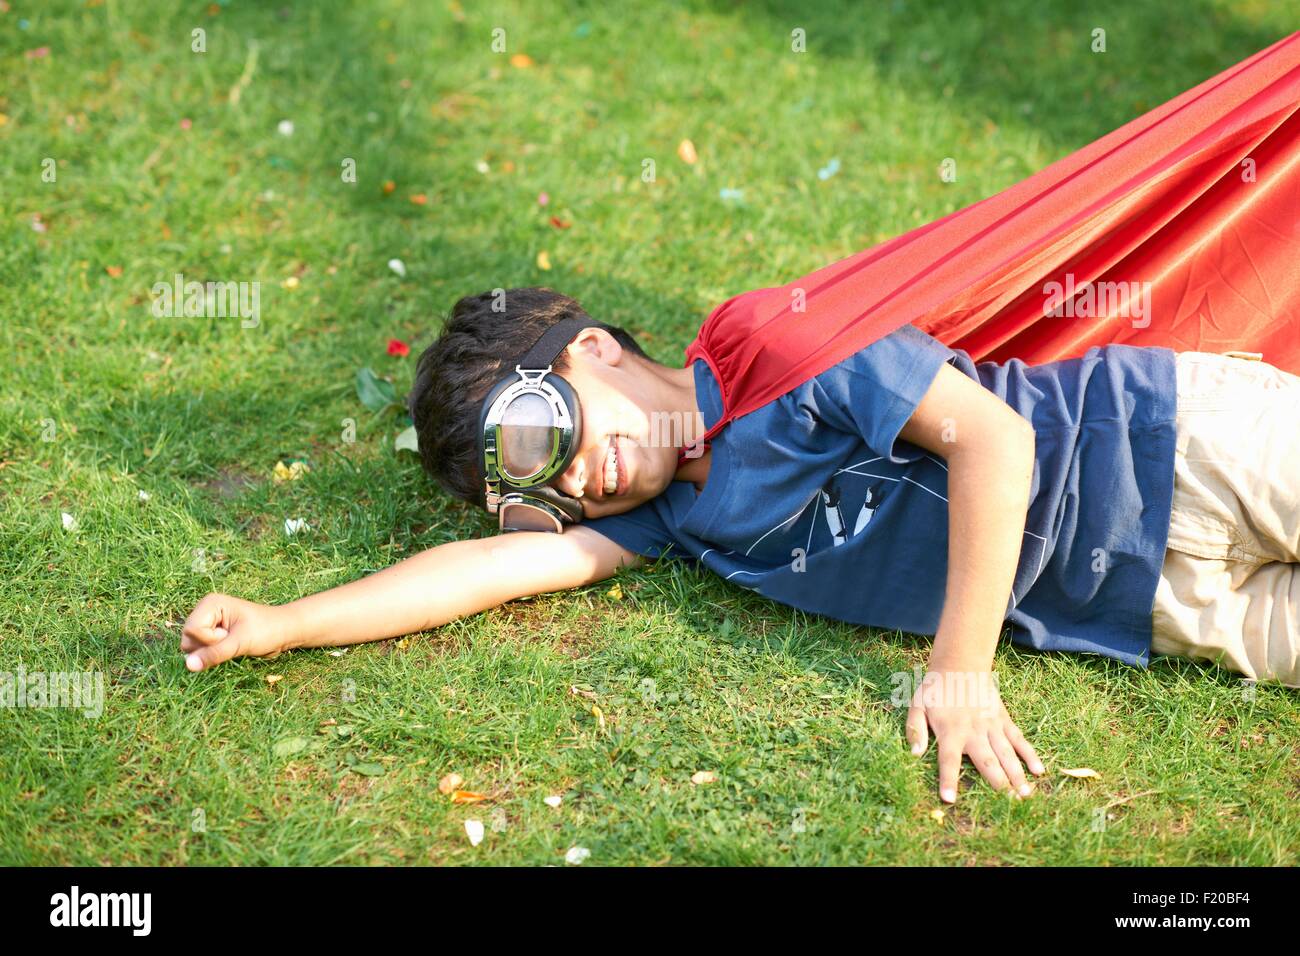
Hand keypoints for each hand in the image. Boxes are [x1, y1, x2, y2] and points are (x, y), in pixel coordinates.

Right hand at [180, 593, 290, 671]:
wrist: (284, 632)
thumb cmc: (266, 631)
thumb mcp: (240, 642)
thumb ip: (214, 654)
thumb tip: (187, 666)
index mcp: (210, 603)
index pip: (191, 630)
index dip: (209, 639)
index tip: (230, 634)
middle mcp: (205, 611)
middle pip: (187, 639)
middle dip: (209, 646)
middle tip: (233, 639)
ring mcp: (207, 624)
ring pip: (191, 648)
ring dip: (212, 651)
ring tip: (233, 642)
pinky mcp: (212, 635)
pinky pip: (200, 652)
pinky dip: (214, 654)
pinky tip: (230, 646)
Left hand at [906, 668, 1044, 802]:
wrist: (960, 665)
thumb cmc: (935, 690)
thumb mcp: (916, 705)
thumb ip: (914, 729)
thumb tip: (914, 754)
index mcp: (950, 731)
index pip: (948, 760)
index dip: (948, 779)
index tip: (949, 799)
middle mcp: (973, 731)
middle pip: (986, 760)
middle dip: (997, 782)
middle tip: (1008, 803)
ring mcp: (991, 726)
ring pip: (1006, 753)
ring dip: (1016, 774)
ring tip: (1025, 794)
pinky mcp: (1004, 720)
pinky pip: (1019, 739)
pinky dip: (1029, 754)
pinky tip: (1038, 770)